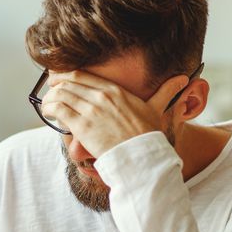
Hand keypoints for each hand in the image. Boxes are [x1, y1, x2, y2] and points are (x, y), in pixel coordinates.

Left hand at [42, 70, 189, 157]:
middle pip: (68, 81)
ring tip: (47, 104)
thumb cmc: (147, 135)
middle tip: (49, 89)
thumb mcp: (156, 109)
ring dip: (50, 97)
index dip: (66, 75)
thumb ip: (165, 92)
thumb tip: (183, 80)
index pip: (82, 75)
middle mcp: (101, 96)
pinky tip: (48, 112)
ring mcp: (91, 110)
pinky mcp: (82, 126)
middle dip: (55, 84)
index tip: (58, 78)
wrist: (141, 156)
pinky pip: (57, 109)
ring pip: (60, 93)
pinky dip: (48, 108)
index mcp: (115, 90)